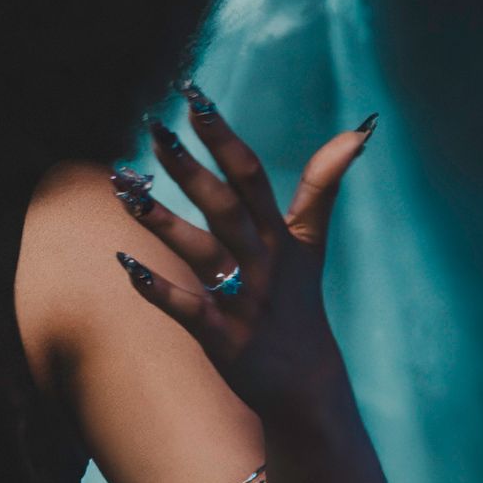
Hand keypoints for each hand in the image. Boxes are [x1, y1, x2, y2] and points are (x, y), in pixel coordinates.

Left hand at [111, 85, 376, 425]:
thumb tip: (358, 130)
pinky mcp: (223, 337)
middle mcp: (261, 262)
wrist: (308, 386)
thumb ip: (324, 186)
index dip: (223, 136)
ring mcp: (242, 299)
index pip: (249, 175)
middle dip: (189, 167)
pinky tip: (125, 264)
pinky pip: (186, 308)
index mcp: (278, 235)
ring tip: (124, 189)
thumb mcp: (312, 242)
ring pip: (200, 251)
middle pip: (224, 206)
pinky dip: (157, 287)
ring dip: (162, 220)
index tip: (194, 95)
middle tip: (155, 128)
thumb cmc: (299, 302)